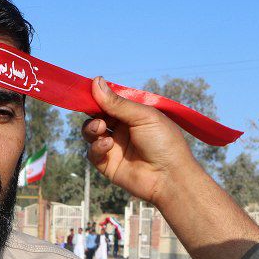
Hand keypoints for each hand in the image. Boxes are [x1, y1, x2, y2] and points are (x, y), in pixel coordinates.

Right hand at [82, 77, 205, 206]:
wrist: (170, 177)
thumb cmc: (164, 142)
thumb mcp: (143, 116)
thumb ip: (117, 102)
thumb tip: (96, 81)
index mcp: (133, 115)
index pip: (109, 102)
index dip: (97, 97)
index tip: (87, 90)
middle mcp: (123, 129)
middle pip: (97, 116)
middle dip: (92, 112)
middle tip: (97, 114)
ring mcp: (115, 147)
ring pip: (91, 133)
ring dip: (91, 128)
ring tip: (100, 128)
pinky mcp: (109, 165)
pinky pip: (93, 153)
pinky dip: (97, 147)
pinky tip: (108, 145)